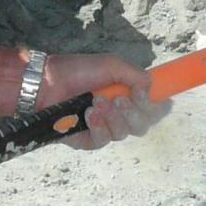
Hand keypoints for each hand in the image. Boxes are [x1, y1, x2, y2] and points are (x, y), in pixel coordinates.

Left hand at [42, 53, 166, 149]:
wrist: (46, 83)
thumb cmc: (77, 70)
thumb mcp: (112, 64)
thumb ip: (136, 75)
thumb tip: (151, 88)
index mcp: (128, 95)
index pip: (153, 108)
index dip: (158, 107)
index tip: (159, 101)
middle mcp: (119, 114)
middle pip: (143, 125)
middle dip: (135, 113)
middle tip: (119, 100)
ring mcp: (104, 128)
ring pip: (124, 133)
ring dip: (113, 117)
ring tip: (95, 102)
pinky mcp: (88, 140)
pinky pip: (103, 141)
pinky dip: (98, 127)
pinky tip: (88, 115)